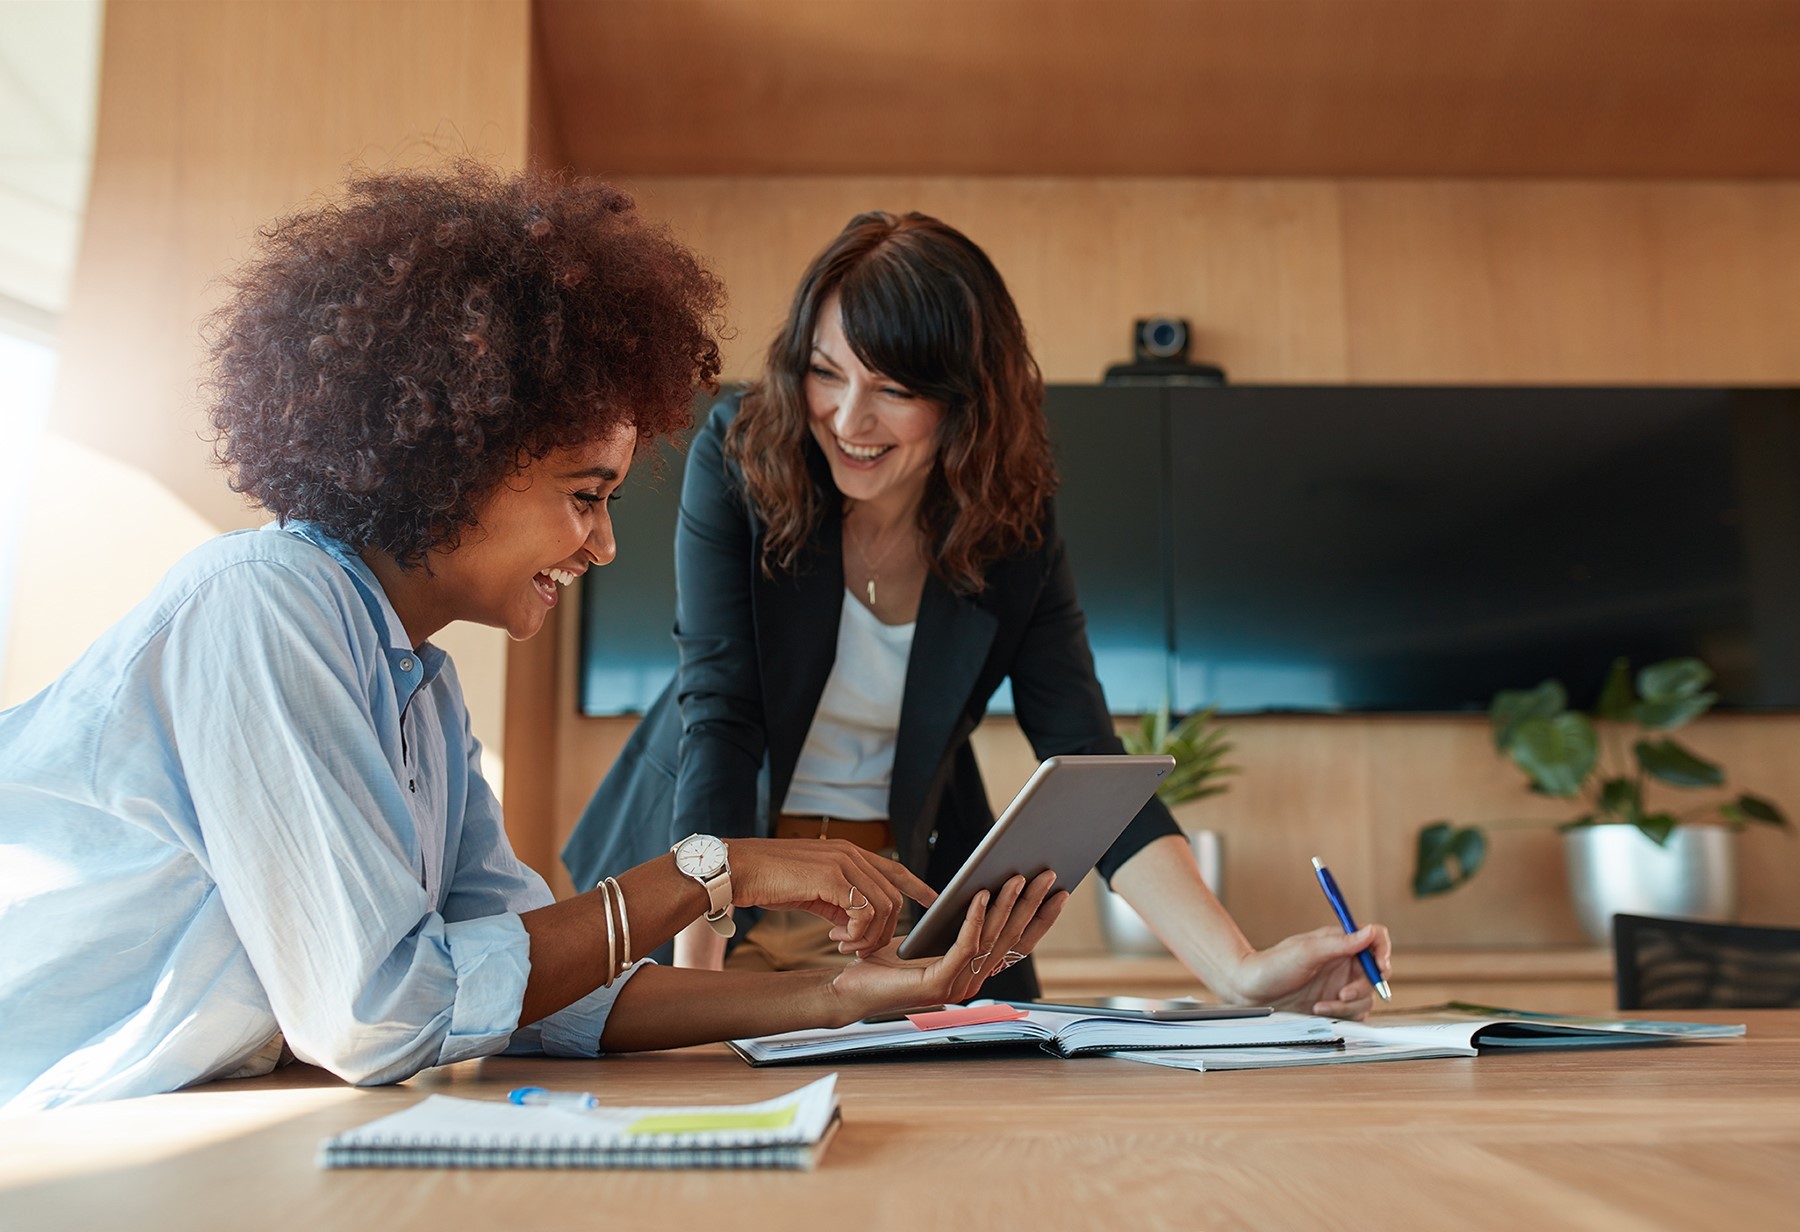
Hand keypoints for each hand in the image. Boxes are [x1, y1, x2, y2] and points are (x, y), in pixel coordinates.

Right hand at [725, 838, 937, 956]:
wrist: (738, 870)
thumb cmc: (769, 881)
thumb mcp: (813, 890)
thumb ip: (839, 901)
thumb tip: (856, 924)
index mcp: (848, 853)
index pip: (895, 869)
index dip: (917, 887)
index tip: (935, 902)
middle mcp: (851, 854)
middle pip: (893, 898)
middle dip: (883, 931)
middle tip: (857, 948)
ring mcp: (843, 863)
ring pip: (883, 907)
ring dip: (869, 936)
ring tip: (844, 946)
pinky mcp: (831, 877)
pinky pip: (864, 912)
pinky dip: (857, 933)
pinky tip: (836, 938)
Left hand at [826, 871, 1069, 1018]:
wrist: (852, 986)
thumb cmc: (887, 960)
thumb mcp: (931, 935)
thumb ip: (958, 923)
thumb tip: (985, 888)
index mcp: (975, 971)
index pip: (1018, 943)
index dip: (1041, 918)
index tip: (1060, 891)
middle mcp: (973, 982)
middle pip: (1011, 938)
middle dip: (1032, 904)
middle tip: (1048, 874)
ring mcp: (957, 986)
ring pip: (990, 939)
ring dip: (1007, 906)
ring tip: (1017, 877)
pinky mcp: (937, 984)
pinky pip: (964, 946)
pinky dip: (975, 919)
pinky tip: (980, 895)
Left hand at [1226, 923, 1392, 1019]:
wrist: (1250, 992)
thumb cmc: (1272, 965)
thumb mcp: (1307, 951)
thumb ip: (1341, 943)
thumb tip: (1370, 931)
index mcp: (1340, 943)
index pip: (1375, 940)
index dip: (1383, 951)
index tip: (1380, 966)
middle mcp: (1343, 962)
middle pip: (1376, 973)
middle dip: (1364, 986)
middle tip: (1343, 993)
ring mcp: (1340, 984)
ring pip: (1366, 997)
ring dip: (1348, 1004)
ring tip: (1321, 1004)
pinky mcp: (1335, 1005)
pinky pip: (1354, 1013)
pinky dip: (1341, 1014)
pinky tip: (1318, 1010)